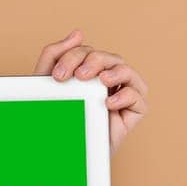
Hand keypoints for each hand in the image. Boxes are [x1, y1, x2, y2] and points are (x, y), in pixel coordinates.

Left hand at [33, 29, 148, 155]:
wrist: (63, 153)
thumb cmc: (57, 117)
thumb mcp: (48, 83)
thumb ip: (55, 54)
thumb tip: (78, 32)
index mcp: (90, 70)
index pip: (87, 52)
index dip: (74, 57)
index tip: (58, 77)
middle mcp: (108, 79)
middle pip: (108, 58)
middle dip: (93, 61)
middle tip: (79, 76)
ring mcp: (122, 94)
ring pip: (127, 71)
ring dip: (115, 71)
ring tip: (101, 80)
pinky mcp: (133, 112)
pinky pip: (138, 97)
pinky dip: (126, 96)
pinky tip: (109, 102)